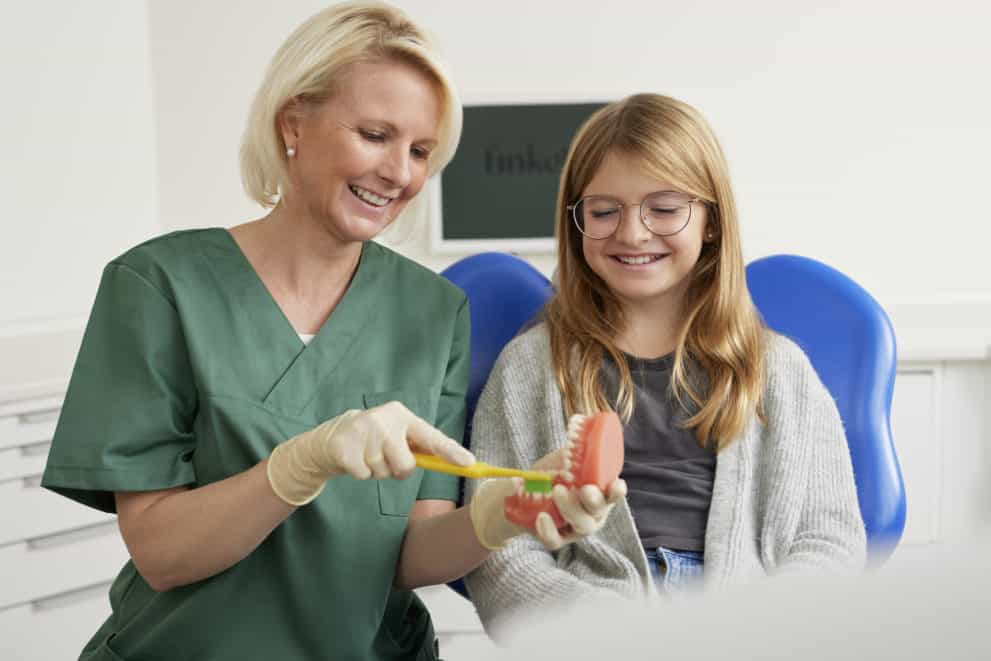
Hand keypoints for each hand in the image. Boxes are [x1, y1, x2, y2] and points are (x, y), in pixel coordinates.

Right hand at [267, 401, 473, 505]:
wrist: (331, 437)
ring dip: (377, 471)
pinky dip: (360, 474)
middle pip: (406, 465)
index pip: (431, 437)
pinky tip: (354, 460)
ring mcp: (364, 431)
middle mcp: (385, 419)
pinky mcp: (345, 447)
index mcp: (403, 415)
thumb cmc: (374, 440)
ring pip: (384, 472)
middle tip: (384, 458)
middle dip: (397, 470)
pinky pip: (364, 475)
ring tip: (367, 456)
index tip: (470, 463)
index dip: (451, 452)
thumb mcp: (396, 435)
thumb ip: (420, 447)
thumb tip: (455, 463)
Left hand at [468, 448, 626, 550]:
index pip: (613, 494)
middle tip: (583, 489)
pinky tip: (542, 517)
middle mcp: (593, 513)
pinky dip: (549, 530)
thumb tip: (579, 425)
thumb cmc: (552, 473)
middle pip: (599, 511)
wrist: (523, 492)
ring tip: (557, 491)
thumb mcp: (564, 458)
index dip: (617, 492)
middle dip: (594, 501)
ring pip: (582, 525)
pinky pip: (557, 541)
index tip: (616, 484)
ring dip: (571, 509)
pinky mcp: (558, 538)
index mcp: (599, 491)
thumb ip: (575, 449)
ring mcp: (577, 528)